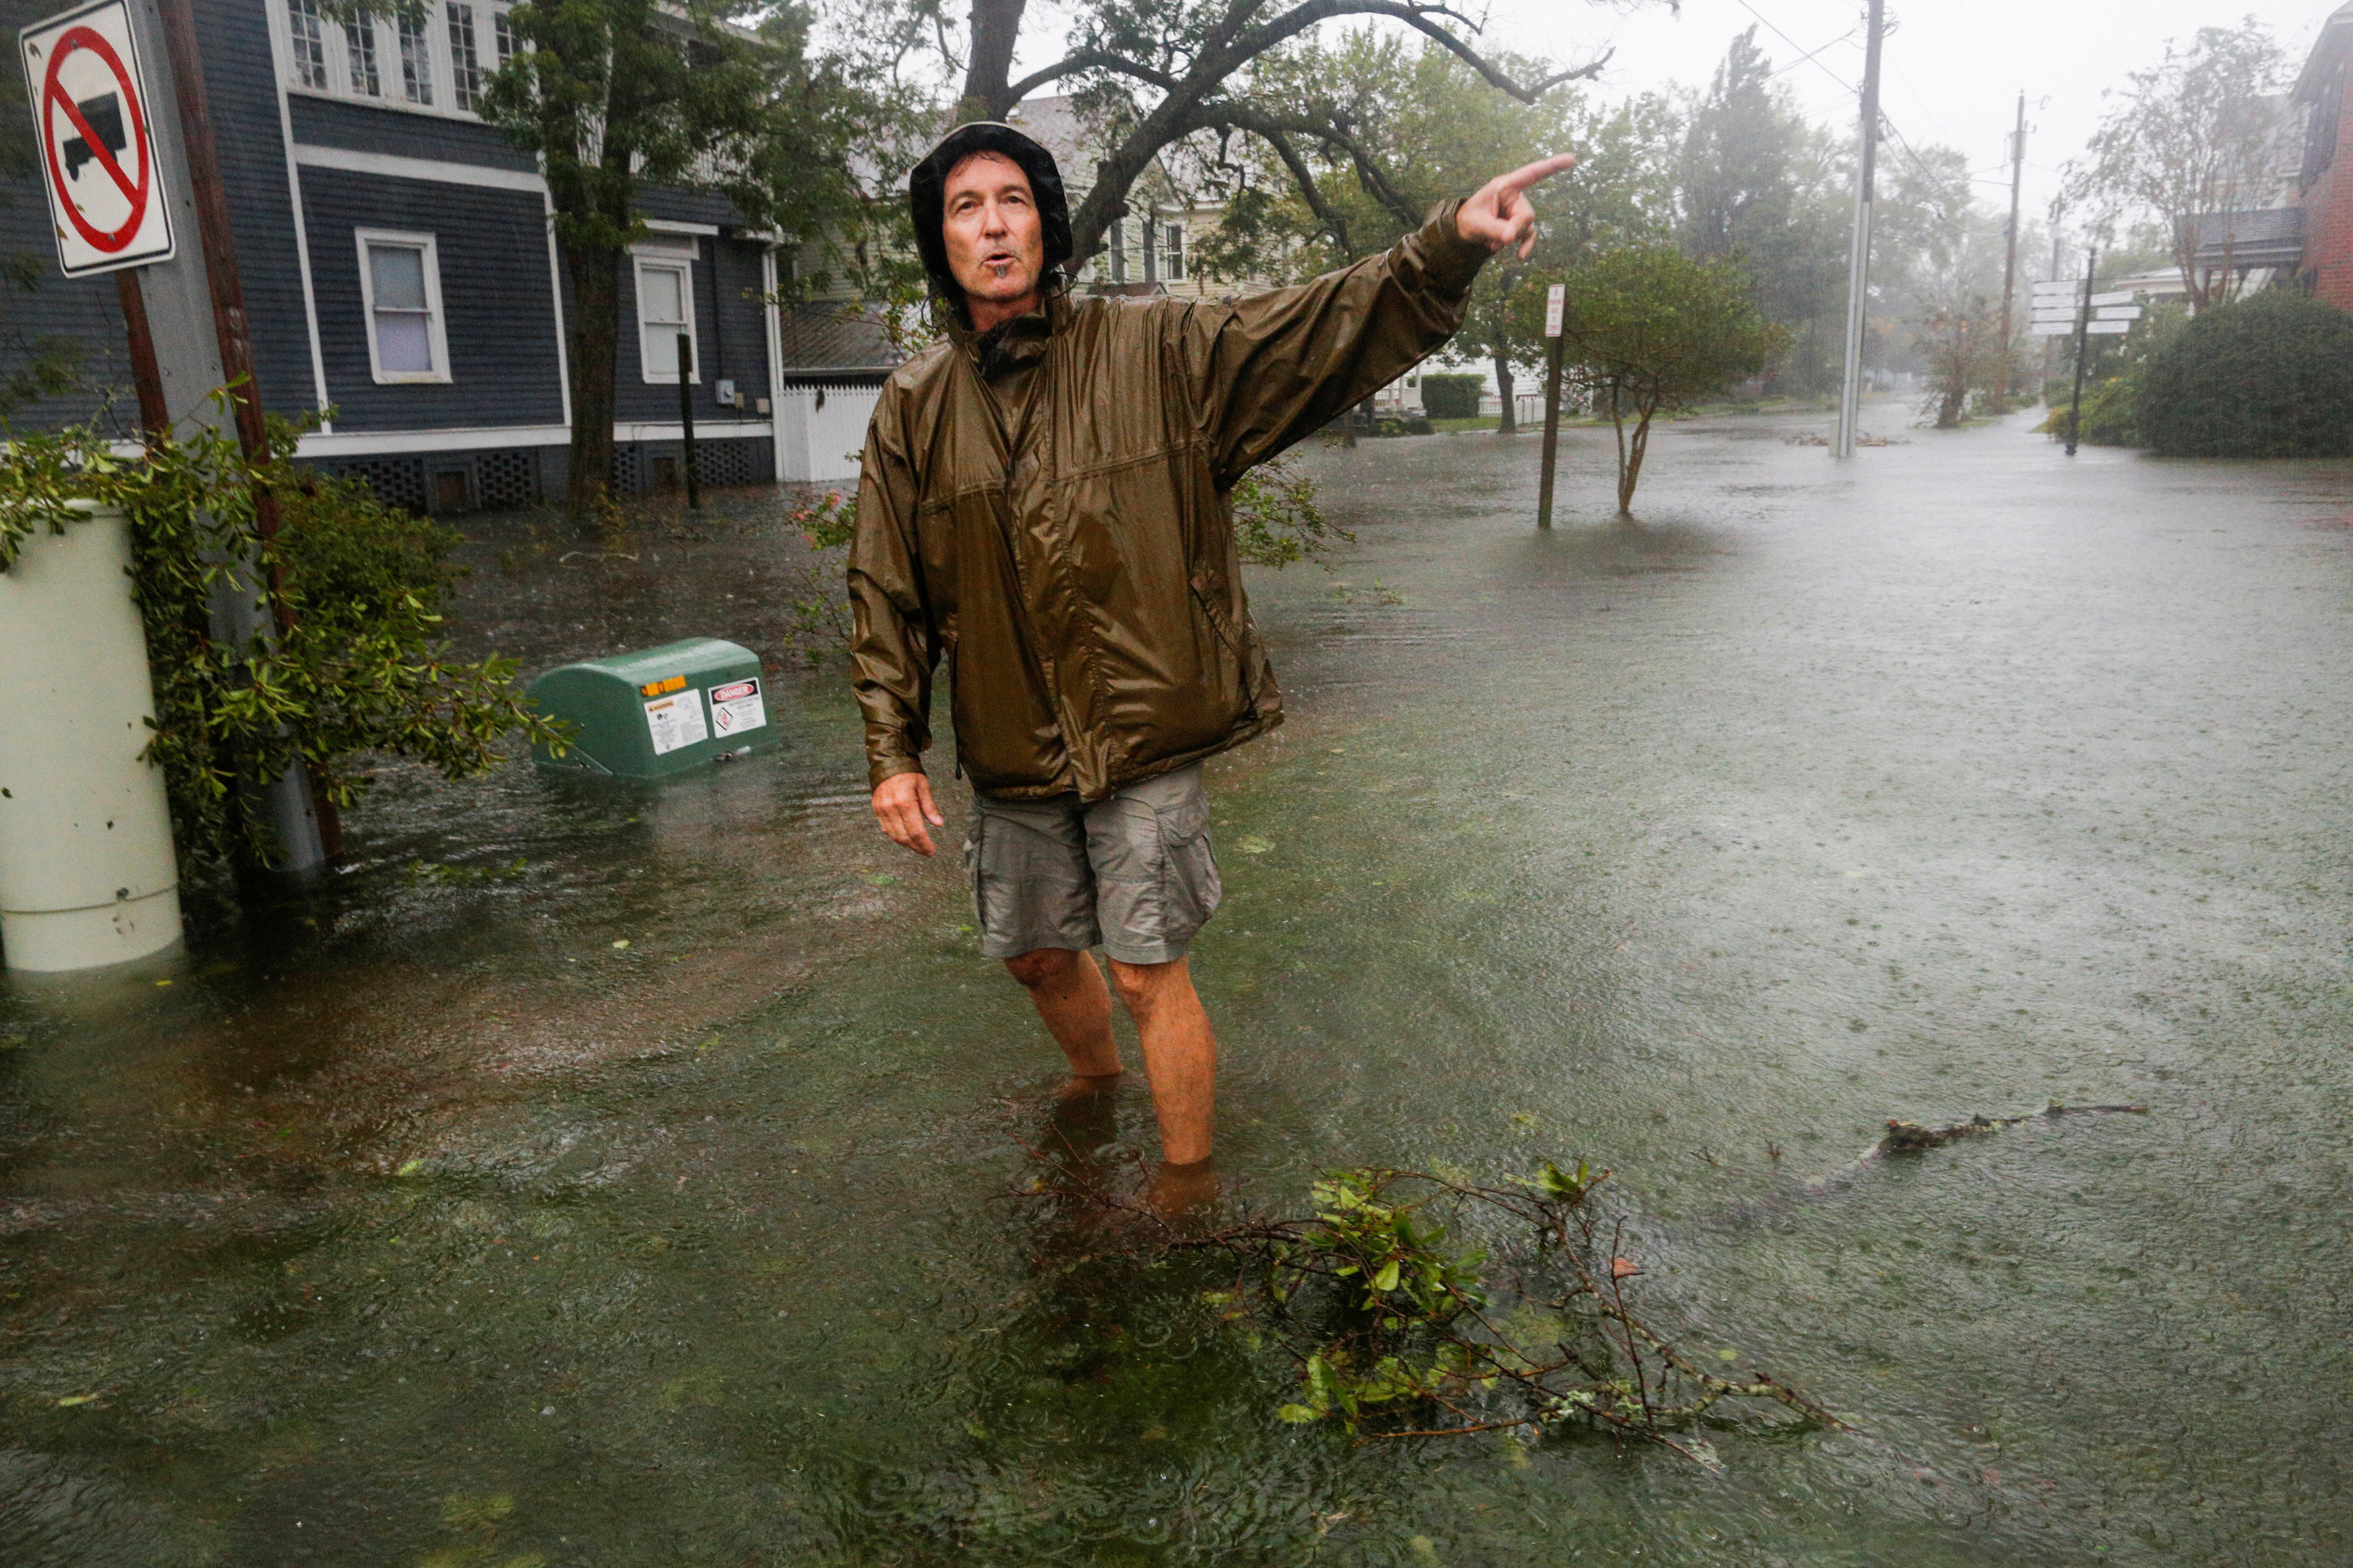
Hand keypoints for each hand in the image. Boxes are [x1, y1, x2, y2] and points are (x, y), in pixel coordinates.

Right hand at [872, 771, 943, 856]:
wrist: (888, 763)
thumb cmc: (908, 773)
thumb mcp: (923, 787)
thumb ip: (930, 807)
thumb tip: (939, 824)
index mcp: (904, 801)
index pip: (916, 830)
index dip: (925, 844)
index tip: (932, 850)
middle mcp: (891, 808)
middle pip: (905, 836)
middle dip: (917, 847)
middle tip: (927, 852)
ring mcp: (881, 810)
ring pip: (894, 836)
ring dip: (907, 845)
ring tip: (919, 847)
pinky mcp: (876, 810)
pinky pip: (886, 829)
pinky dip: (897, 837)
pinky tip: (906, 839)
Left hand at [1457, 153, 1577, 259]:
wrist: (1465, 229)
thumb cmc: (1469, 219)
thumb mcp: (1477, 223)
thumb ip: (1494, 229)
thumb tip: (1512, 237)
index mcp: (1505, 186)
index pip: (1531, 174)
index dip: (1551, 166)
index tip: (1571, 158)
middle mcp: (1515, 196)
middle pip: (1527, 214)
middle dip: (1515, 229)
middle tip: (1499, 239)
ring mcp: (1519, 211)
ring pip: (1526, 227)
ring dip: (1511, 238)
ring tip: (1491, 241)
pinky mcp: (1520, 224)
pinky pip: (1529, 235)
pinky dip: (1524, 245)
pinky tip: (1520, 256)